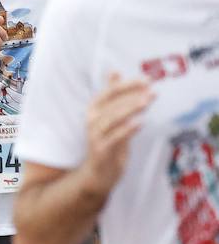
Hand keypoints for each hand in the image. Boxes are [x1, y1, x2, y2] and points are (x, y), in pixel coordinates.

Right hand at [83, 73, 152, 196]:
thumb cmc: (107, 141)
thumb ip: (112, 95)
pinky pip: (114, 137)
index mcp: (94, 110)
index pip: (109, 92)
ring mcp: (95, 136)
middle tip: (151, 89)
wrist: (98, 172)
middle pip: (111, 104)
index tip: (146, 79)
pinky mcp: (101, 150)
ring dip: (130, 109)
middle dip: (132, 95)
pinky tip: (140, 122)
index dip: (127, 85)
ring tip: (147, 101)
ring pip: (112, 118)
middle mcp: (91, 121)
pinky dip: (127, 129)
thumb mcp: (110, 116)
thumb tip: (114, 71)